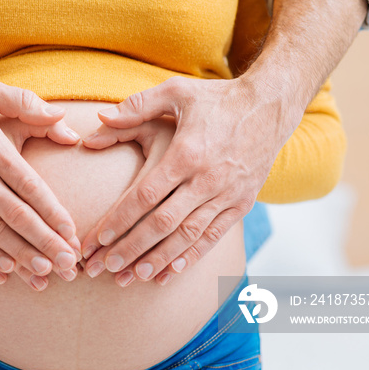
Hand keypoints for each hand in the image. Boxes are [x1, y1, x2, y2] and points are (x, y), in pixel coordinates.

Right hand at [0, 114, 83, 290]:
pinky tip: (5, 271)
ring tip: (45, 274)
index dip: (53, 212)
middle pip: (16, 215)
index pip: (30, 185)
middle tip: (69, 265)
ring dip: (21, 255)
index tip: (72, 233)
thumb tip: (64, 117)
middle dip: (46, 242)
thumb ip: (26, 103)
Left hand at [81, 75, 296, 283]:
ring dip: (158, 259)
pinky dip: (191, 256)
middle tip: (105, 268)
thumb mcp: (176, 92)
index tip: (98, 239)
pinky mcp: (241, 203)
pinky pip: (213, 236)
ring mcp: (226, 194)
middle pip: (162, 223)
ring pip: (187, 236)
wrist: (271, 106)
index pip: (144, 196)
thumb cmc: (217, 99)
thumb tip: (100, 117)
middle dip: (131, 248)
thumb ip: (135, 107)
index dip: (119, 220)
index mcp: (186, 153)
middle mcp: (206, 179)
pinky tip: (171, 272)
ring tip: (132, 277)